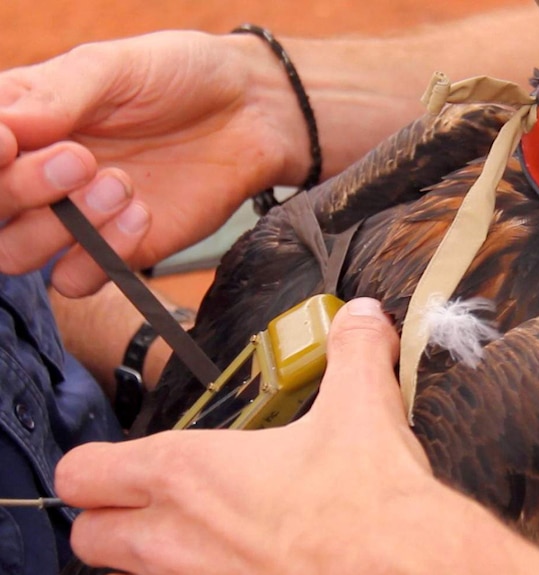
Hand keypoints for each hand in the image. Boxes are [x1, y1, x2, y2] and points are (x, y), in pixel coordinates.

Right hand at [0, 31, 304, 295]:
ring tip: (121, 184)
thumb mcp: (116, 67)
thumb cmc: (181, 76)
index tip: (8, 144)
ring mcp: (75, 217)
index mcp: (23, 121)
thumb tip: (1, 128)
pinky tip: (142, 215)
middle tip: (81, 159)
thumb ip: (57, 95)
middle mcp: (37, 174)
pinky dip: (102, 255)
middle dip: (21, 190)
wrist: (250, 114)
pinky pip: (79, 278)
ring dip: (60, 226)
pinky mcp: (118, 250)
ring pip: (17, 254)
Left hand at [55, 298, 434, 573]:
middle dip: (108, 516)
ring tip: (198, 530)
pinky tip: (240, 560)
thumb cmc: (370, 503)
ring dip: (147, 553)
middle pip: (86, 536)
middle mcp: (176, 539)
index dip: (94, 466)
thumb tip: (364, 315)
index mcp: (190, 474)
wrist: (407, 569)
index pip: (85, 473)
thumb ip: (354, 348)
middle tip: (150, 500)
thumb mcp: (362, 406)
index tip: (119, 464)